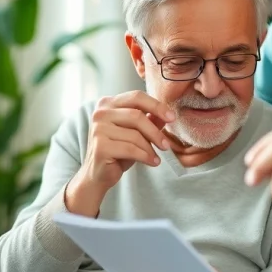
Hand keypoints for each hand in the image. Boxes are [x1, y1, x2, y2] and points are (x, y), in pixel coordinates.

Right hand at [64, 91, 175, 215]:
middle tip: (166, 145)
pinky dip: (145, 156)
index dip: (157, 106)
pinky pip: (130, 149)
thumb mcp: (136, 133)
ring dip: (150, 148)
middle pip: (137, 116)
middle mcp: (100, 113)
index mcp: (108, 103)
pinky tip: (152, 162)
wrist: (98, 174)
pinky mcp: (100, 146)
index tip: (172, 117)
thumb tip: (166, 115)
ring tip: (156, 157)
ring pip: (135, 135)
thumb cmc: (118, 151)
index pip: (137, 97)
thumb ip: (149, 120)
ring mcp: (98, 129)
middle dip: (155, 132)